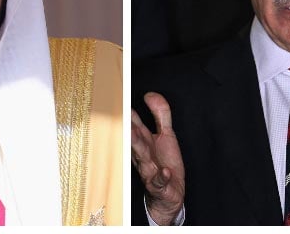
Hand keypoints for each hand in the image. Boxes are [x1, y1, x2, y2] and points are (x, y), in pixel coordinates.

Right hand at [131, 92, 184, 224]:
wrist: (170, 193)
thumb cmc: (164, 163)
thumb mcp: (166, 134)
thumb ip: (160, 113)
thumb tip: (150, 95)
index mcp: (143, 141)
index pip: (133, 124)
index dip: (127, 112)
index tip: (118, 99)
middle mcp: (143, 154)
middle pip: (134, 139)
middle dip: (128, 128)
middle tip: (121, 115)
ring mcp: (150, 169)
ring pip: (142, 158)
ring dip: (138, 147)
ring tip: (135, 136)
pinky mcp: (160, 184)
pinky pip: (160, 181)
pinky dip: (161, 176)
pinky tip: (164, 171)